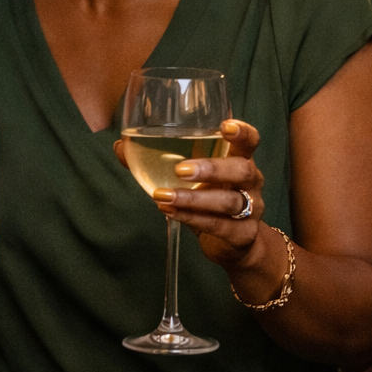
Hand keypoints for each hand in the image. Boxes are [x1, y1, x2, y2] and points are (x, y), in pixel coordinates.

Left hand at [114, 119, 267, 269]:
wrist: (235, 245)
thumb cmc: (212, 200)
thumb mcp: (192, 179)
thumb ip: (158, 160)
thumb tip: (121, 146)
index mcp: (241, 161)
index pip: (250, 142)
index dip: (242, 132)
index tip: (225, 126)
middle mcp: (251, 184)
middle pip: (242, 170)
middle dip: (212, 168)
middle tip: (180, 170)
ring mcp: (250, 210)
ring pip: (228, 202)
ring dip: (194, 198)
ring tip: (164, 195)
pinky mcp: (241, 235)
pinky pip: (217, 225)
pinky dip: (191, 218)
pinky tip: (169, 211)